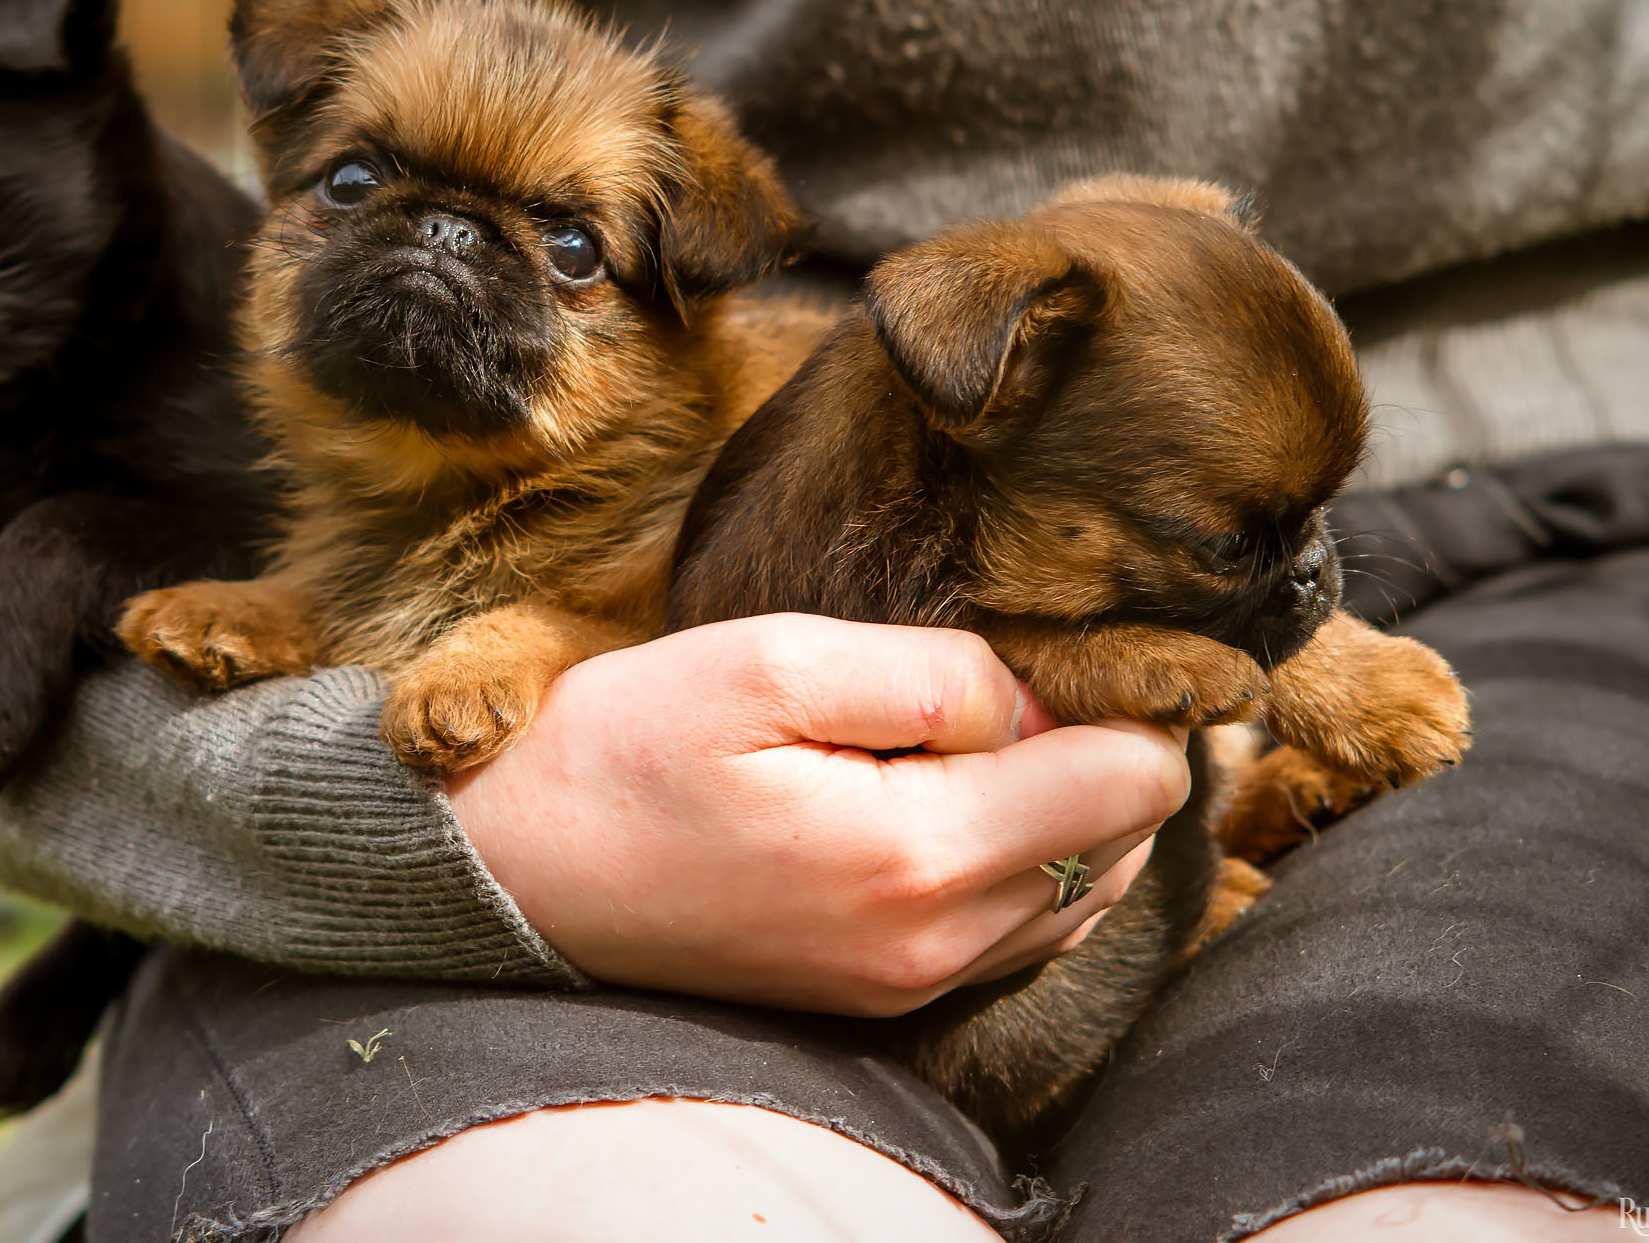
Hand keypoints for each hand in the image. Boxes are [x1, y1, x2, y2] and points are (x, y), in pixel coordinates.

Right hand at [445, 613, 1190, 1016]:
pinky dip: (1014, 862)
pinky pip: (1014, 932)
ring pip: (1078, 893)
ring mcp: (910, 985)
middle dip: (1091, 753)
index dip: (1119, 700)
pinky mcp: (881, 996)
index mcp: (920, 855)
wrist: (516, 871)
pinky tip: (934, 801)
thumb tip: (1033, 705)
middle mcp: (936, 944)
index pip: (1131, 782)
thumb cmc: (627, 750)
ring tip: (955, 741)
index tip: (1059, 652)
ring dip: (1055, 811)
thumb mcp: (773, 660)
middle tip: (994, 689)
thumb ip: (935, 673)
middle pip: (1121, 841)